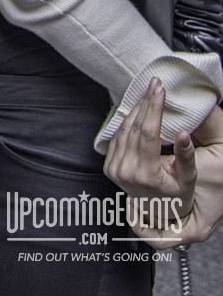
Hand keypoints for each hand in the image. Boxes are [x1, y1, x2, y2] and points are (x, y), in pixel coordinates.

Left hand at [105, 79, 222, 244]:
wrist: (158, 211)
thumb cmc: (177, 195)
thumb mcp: (187, 179)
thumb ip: (186, 156)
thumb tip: (183, 134)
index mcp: (144, 174)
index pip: (147, 133)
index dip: (154, 108)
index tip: (160, 90)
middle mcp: (125, 171)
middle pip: (135, 127)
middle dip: (146, 103)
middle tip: (154, 84)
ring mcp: (114, 169)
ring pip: (124, 129)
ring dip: (136, 109)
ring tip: (148, 93)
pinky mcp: (109, 166)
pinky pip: (117, 136)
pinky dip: (128, 121)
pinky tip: (138, 109)